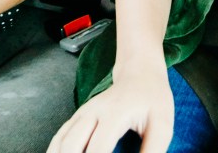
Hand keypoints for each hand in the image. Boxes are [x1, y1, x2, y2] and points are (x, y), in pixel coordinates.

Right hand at [48, 61, 173, 152]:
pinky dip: (56, 150)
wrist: (139, 72)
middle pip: (72, 145)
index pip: (99, 148)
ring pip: (61, 141)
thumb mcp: (162, 125)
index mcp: (114, 113)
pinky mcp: (77, 117)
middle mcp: (92, 112)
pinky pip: (59, 137)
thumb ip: (153, 151)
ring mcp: (82, 114)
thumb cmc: (153, 99)